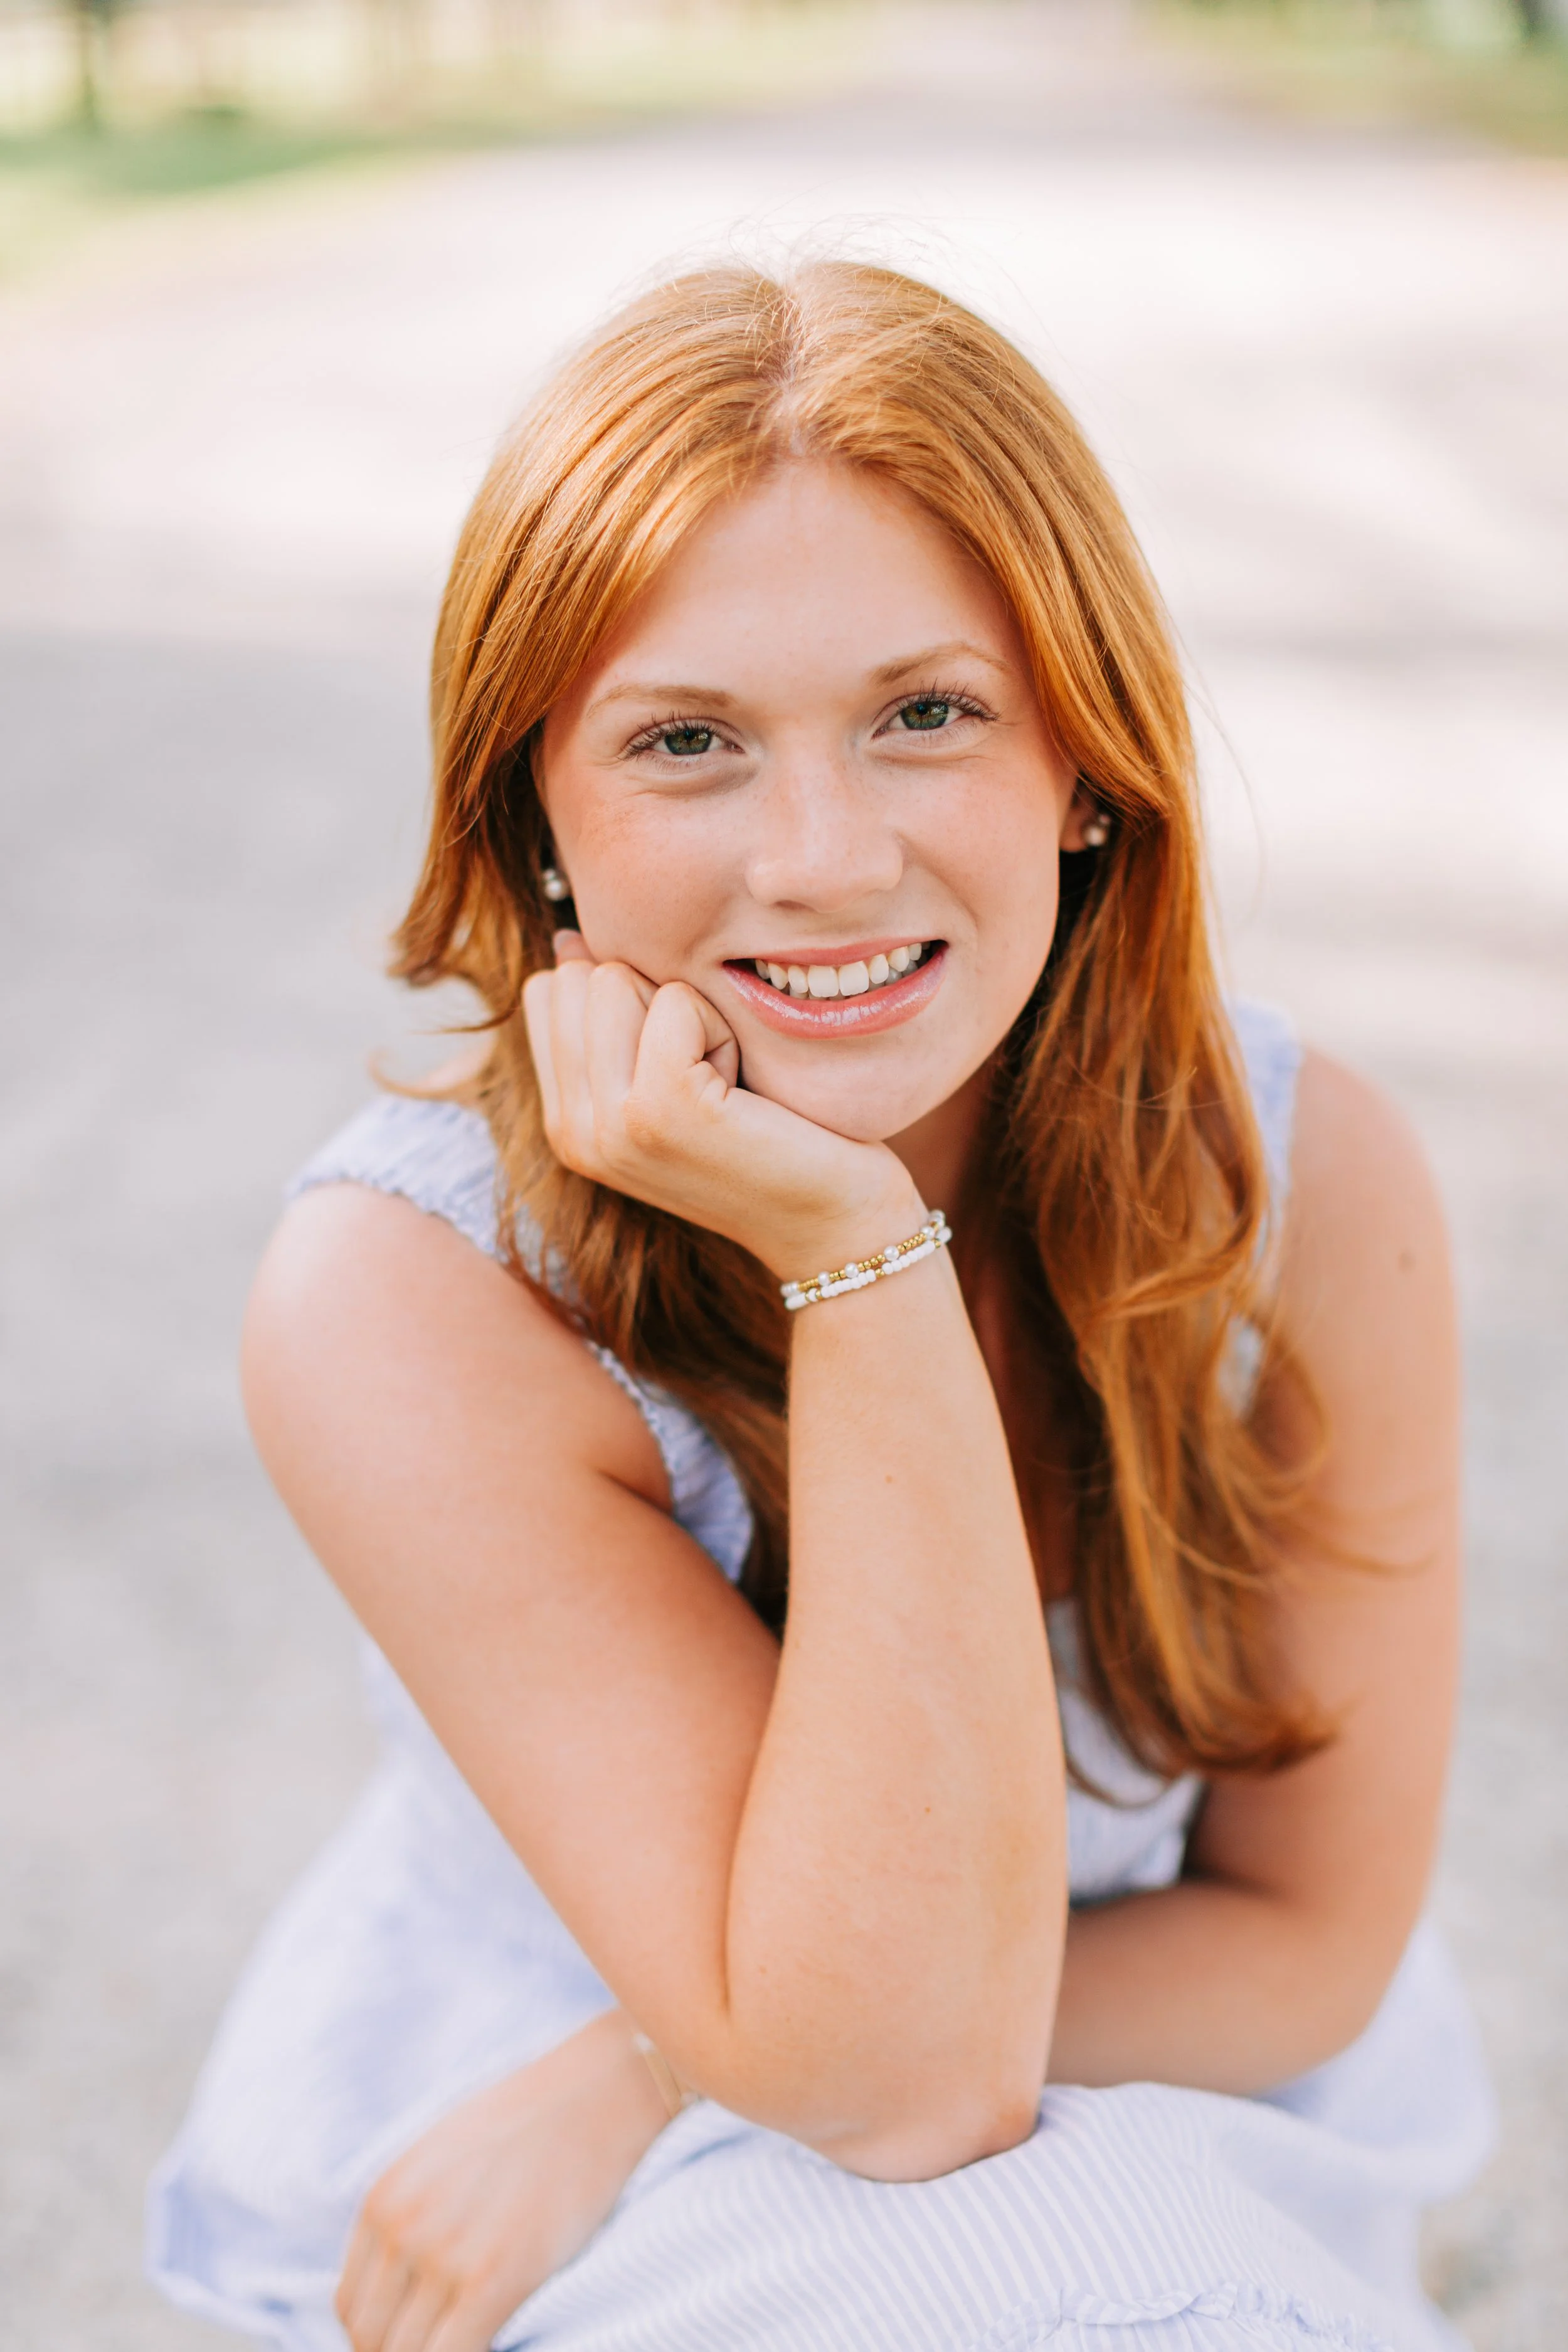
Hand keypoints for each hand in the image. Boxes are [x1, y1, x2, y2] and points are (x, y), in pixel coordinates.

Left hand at [335, 2008, 669, 2351]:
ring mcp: (444, 2255)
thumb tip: (400, 2284)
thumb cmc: (531, 2121)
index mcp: (384, 2199)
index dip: (376, 2336)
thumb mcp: (442, 2155)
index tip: (410, 2336)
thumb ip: (410, 2215)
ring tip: (464, 2339)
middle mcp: (403, 2228)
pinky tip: (492, 2341)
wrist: (598, 2091)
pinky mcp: (493, 2280)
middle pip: (369, 2338)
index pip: (349, 2308)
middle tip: (441, 2339)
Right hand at [522, 934, 921, 1278]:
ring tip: (725, 1082)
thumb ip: (613, 1022)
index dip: (625, 996)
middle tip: (709, 1074)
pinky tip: (743, 1085)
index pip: (549, 990)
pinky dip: (722, 1028)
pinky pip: (677, 1003)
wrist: (830, 1223)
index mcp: (564, 1121)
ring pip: (617, 979)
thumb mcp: (669, 1078)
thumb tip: (569, 937)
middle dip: (656, 1000)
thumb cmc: (766, 1137)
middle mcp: (571, 1130)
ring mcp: (609, 1125)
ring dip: (690, 1013)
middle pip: (582, 976)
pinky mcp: (660, 1111)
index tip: (680, 1060)